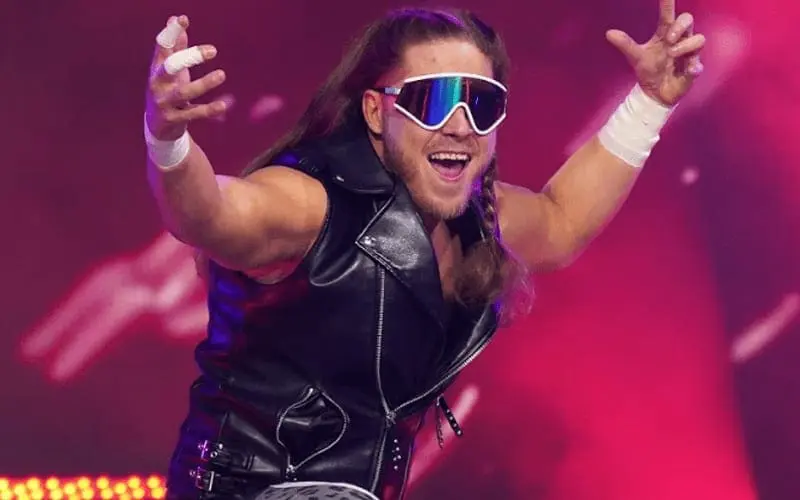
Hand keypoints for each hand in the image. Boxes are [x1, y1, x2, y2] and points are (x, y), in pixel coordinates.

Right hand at [145, 15, 227, 140]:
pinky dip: (209, 110)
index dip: (171, 32)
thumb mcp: (170, 69)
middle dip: (189, 58)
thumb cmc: (168, 90)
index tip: (183, 19)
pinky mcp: (174, 119)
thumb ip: (174, 46)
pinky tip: (224, 105)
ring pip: (184, 92)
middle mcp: (158, 84)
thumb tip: (176, 19)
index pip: (162, 46)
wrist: (158, 126)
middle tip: (212, 50)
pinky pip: (194, 114)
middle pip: (170, 67)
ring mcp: (165, 102)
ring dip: (204, 84)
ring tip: (222, 74)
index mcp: (157, 68)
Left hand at [606, 0, 705, 105]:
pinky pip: (699, 65)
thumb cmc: (649, 69)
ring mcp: (688, 54)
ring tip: (671, 55)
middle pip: (688, 20)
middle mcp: (680, 40)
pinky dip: (694, 67)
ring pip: (699, 39)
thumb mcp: (635, 57)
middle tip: (669, 38)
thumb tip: (609, 33)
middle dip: (680, 26)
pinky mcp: (693, 69)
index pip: (668, 14)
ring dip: (685, 46)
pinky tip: (689, 70)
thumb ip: (626, 44)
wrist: (655, 92)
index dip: (668, 3)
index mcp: (665, 34)